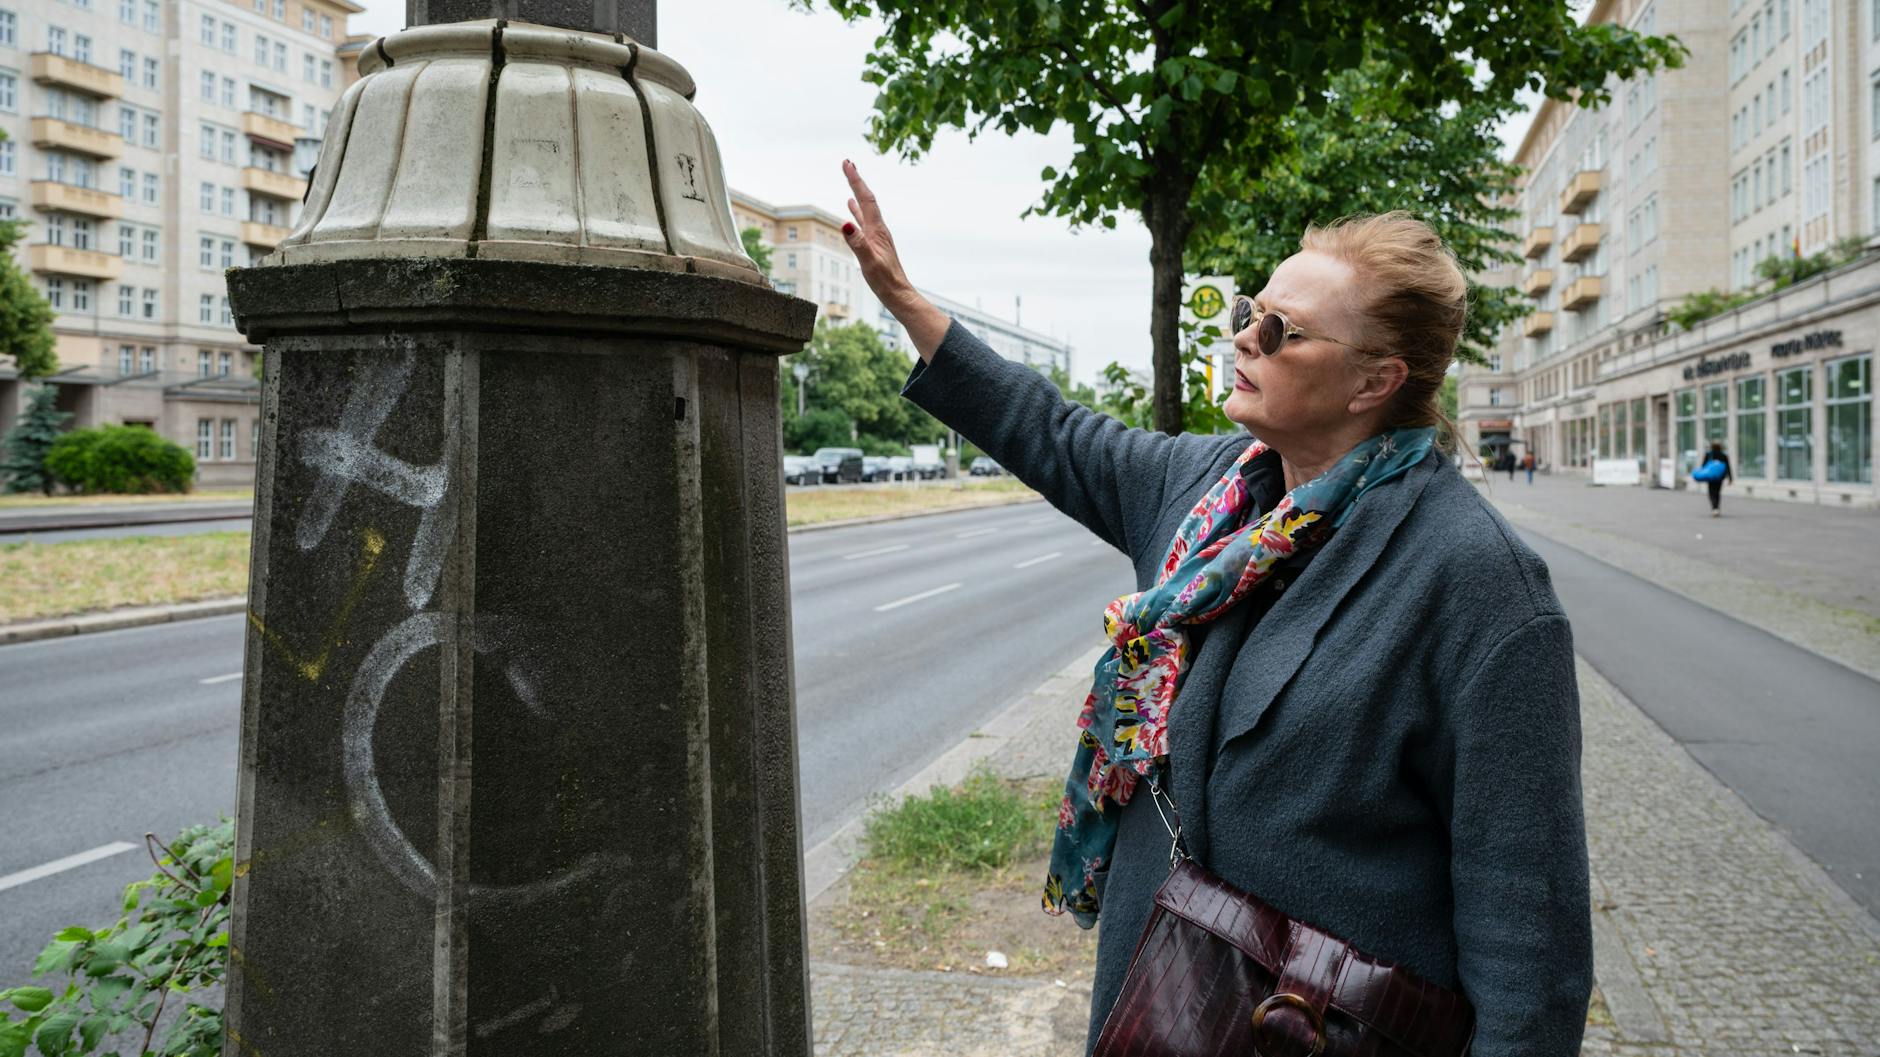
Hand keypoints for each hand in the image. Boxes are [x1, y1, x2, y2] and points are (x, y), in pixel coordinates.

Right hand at [840, 160, 950, 360]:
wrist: (898, 294)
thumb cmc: (884, 281)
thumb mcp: (869, 262)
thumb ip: (857, 243)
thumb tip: (845, 222)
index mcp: (877, 230)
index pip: (866, 199)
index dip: (856, 180)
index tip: (847, 163)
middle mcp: (878, 229)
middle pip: (866, 199)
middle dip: (856, 180)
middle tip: (846, 163)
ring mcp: (877, 235)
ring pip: (865, 208)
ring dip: (856, 193)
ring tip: (850, 179)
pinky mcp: (875, 243)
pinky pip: (863, 221)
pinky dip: (856, 211)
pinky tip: (850, 210)